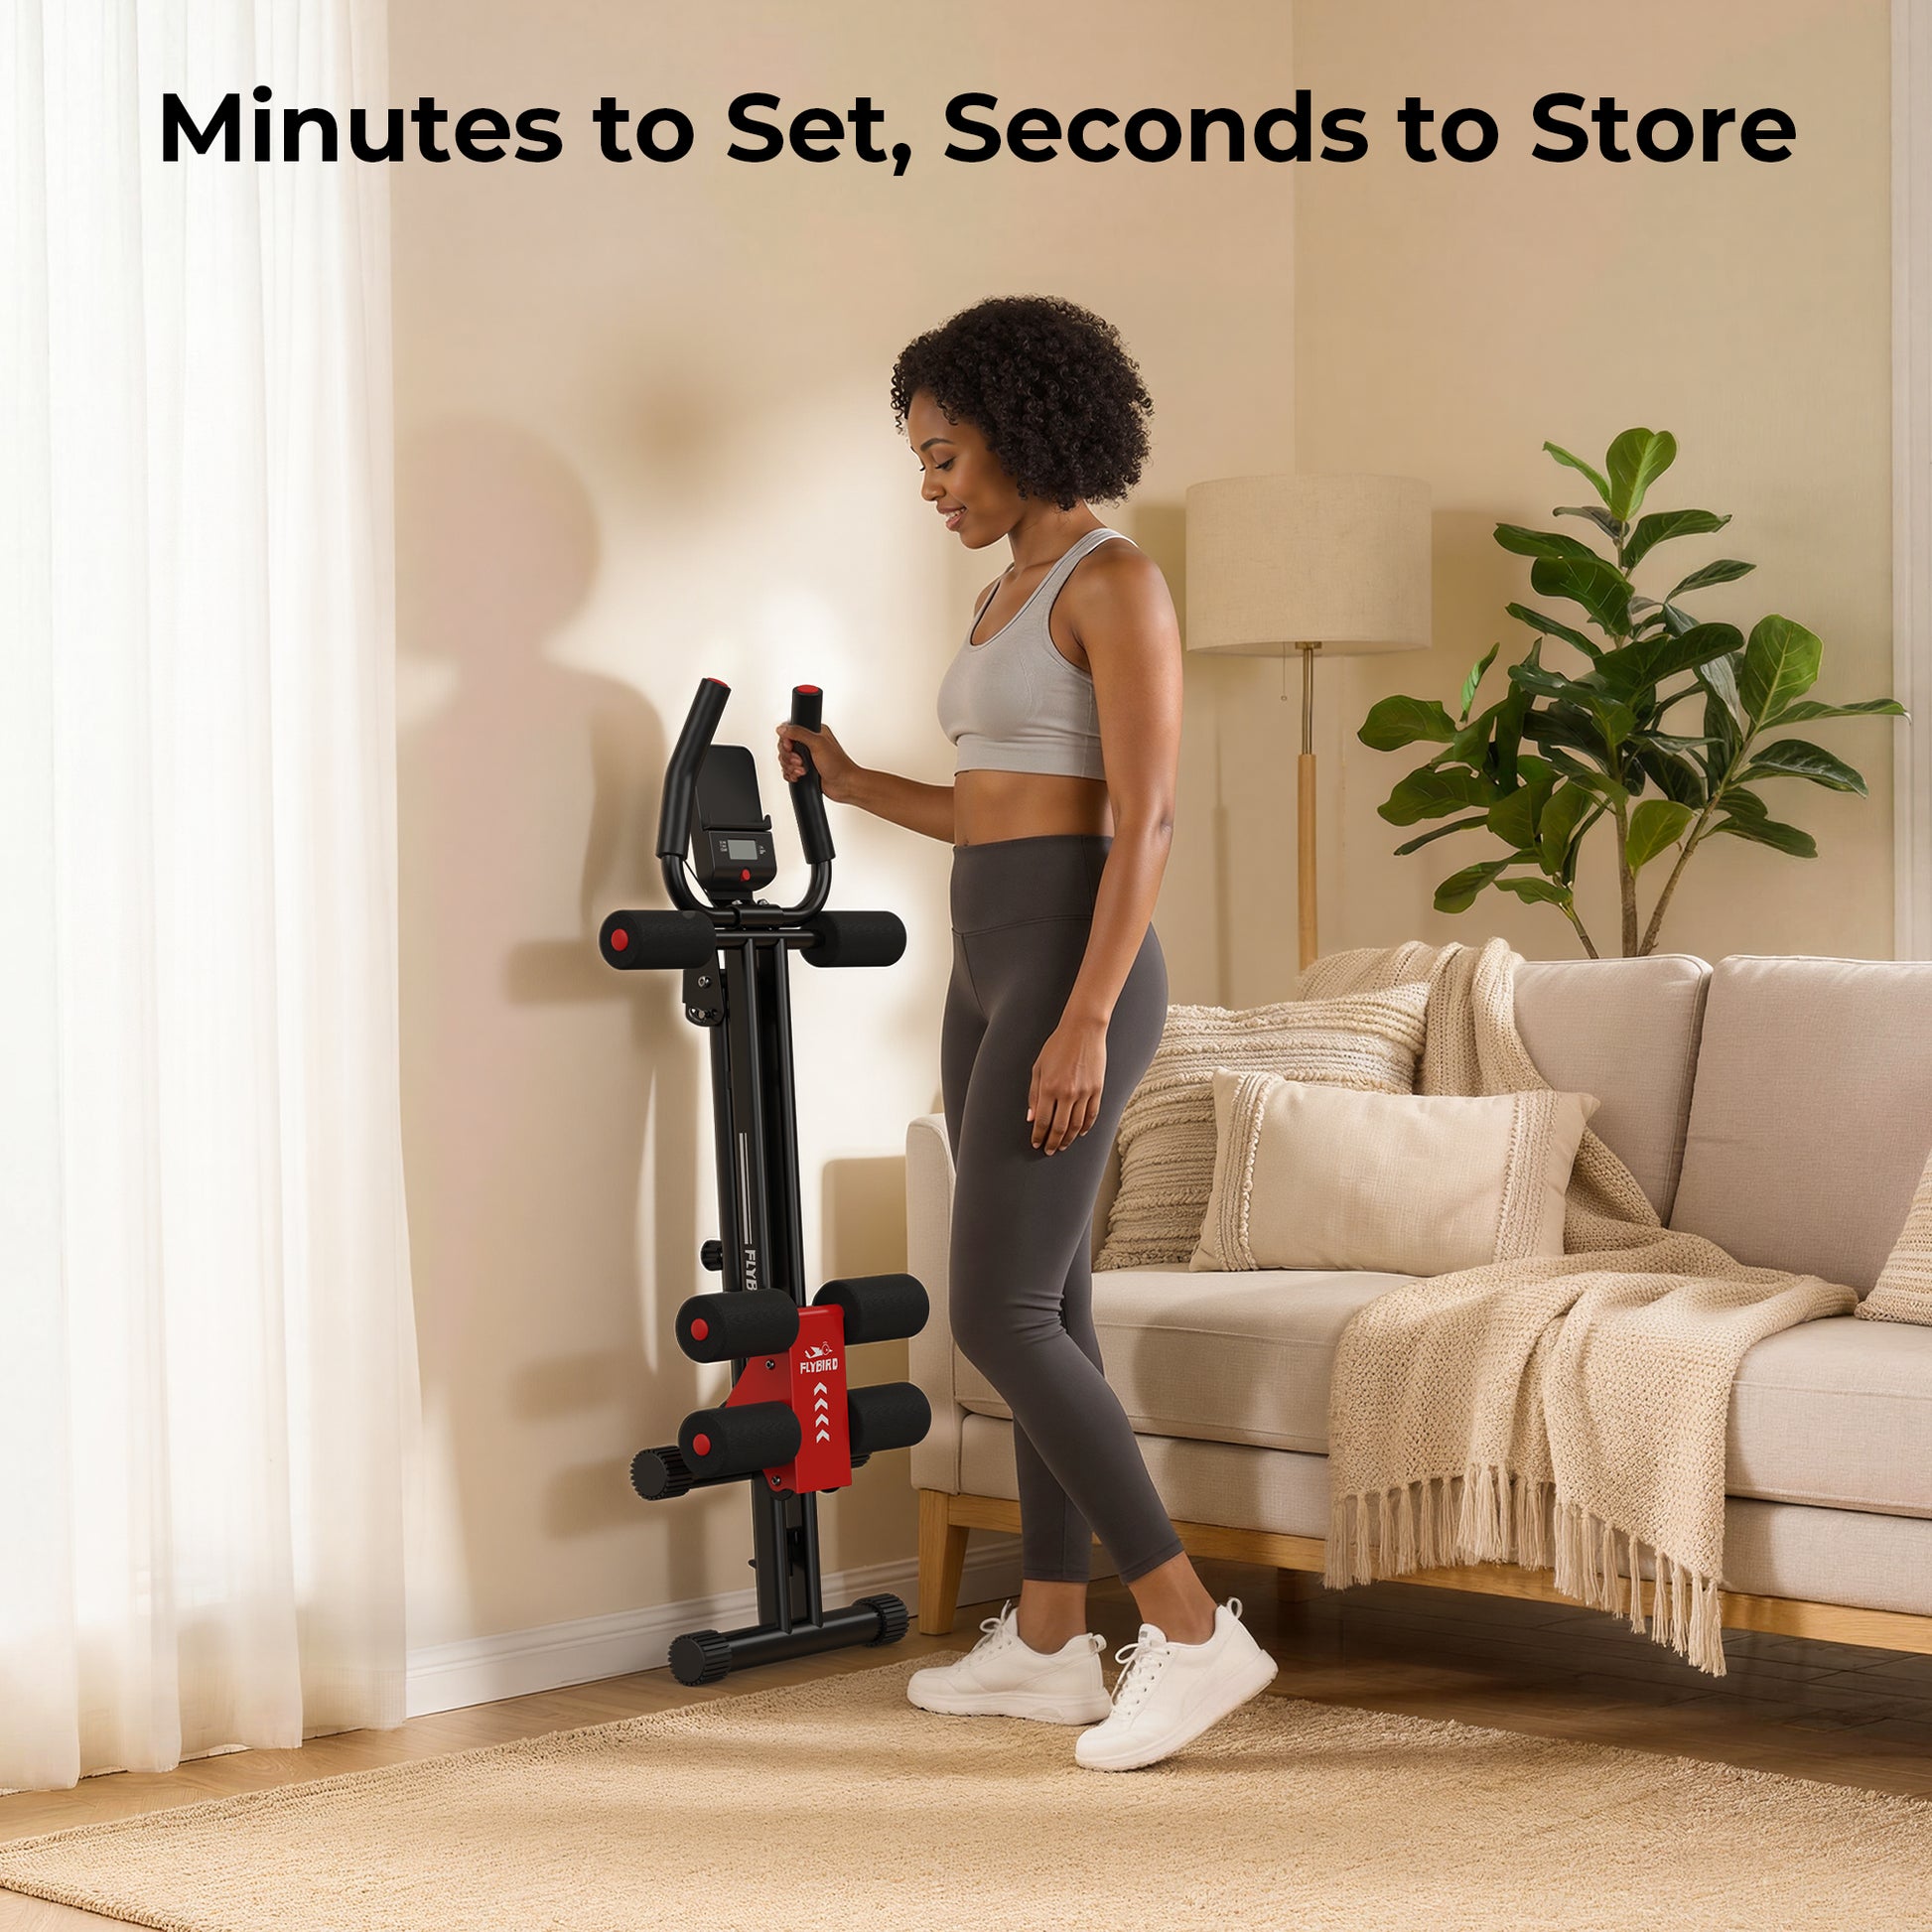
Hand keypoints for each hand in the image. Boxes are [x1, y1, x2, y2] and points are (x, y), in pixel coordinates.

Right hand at [776, 718, 860, 804]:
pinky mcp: (804, 770)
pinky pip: (788, 771)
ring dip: (791, 767)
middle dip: (789, 757)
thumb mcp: (817, 743)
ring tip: (803, 770)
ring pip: (785, 760)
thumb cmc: (838, 765)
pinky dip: (791, 775)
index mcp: (814, 733)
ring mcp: (806, 758)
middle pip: (785, 747)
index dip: (786, 741)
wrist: (844, 785)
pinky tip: (799, 776)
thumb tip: (782, 728)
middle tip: (800, 761)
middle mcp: (809, 744)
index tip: (791, 747)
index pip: (789, 731)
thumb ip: (798, 733)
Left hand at [1028, 1015, 1107, 1154]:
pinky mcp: (1097, 1090)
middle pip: (1059, 1127)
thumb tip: (1032, 1117)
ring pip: (1076, 1125)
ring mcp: (1084, 1092)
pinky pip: (1092, 1115)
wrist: (1083, 1031)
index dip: (1039, 1135)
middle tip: (1049, 1150)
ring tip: (1063, 1145)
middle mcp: (1067, 1093)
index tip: (1036, 1143)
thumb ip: (1034, 1094)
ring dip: (1068, 1138)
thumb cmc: (1057, 1046)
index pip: (1042, 1121)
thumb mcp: (1039, 1067)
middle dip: (1053, 1142)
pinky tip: (1079, 1133)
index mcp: (1049, 1087)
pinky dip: (1085, 1127)